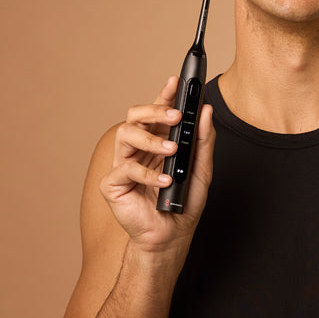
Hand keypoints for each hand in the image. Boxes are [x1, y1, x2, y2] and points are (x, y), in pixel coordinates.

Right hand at [99, 76, 215, 253]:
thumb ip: (203, 140)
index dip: (163, 94)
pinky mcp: (113, 185)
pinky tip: (165, 181)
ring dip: (150, 138)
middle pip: (134, 116)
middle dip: (154, 109)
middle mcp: (137, 149)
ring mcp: (122, 165)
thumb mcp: (201, 169)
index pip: (156, 111)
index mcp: (155, 142)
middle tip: (175, 115)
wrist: (172, 236)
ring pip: (124, 134)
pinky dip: (148, 173)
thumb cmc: (184, 203)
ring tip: (172, 149)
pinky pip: (125, 169)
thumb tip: (205, 111)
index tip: (176, 81)